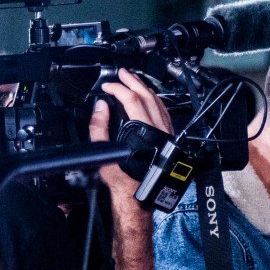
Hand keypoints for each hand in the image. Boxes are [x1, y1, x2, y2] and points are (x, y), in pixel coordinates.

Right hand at [89, 68, 173, 196]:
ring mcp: (167, 134)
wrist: (139, 196)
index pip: (132, 100)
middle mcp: (159, 130)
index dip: (117, 89)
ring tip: (134, 81)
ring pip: (158, 103)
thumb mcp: (104, 152)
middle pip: (148, 97)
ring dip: (145, 89)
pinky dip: (155, 101)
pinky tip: (149, 98)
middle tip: (122, 73)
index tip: (107, 87)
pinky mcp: (169, 138)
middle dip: (133, 82)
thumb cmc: (123, 179)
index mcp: (144, 132)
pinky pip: (164, 113)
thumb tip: (101, 106)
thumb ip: (99, 127)